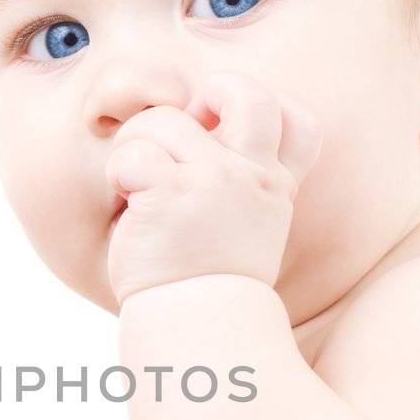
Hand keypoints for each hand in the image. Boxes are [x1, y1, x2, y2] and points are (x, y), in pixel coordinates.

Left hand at [104, 70, 321, 305]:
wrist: (194, 328)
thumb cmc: (207, 282)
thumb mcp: (248, 230)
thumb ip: (243, 182)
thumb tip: (199, 122)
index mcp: (274, 187)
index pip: (300, 122)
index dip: (266, 106)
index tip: (227, 127)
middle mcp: (253, 178)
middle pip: (248, 93)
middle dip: (210, 92)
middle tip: (182, 127)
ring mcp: (215, 183)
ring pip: (164, 120)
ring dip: (136, 143)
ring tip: (135, 183)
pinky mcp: (171, 193)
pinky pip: (133, 152)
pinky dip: (119, 171)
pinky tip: (126, 200)